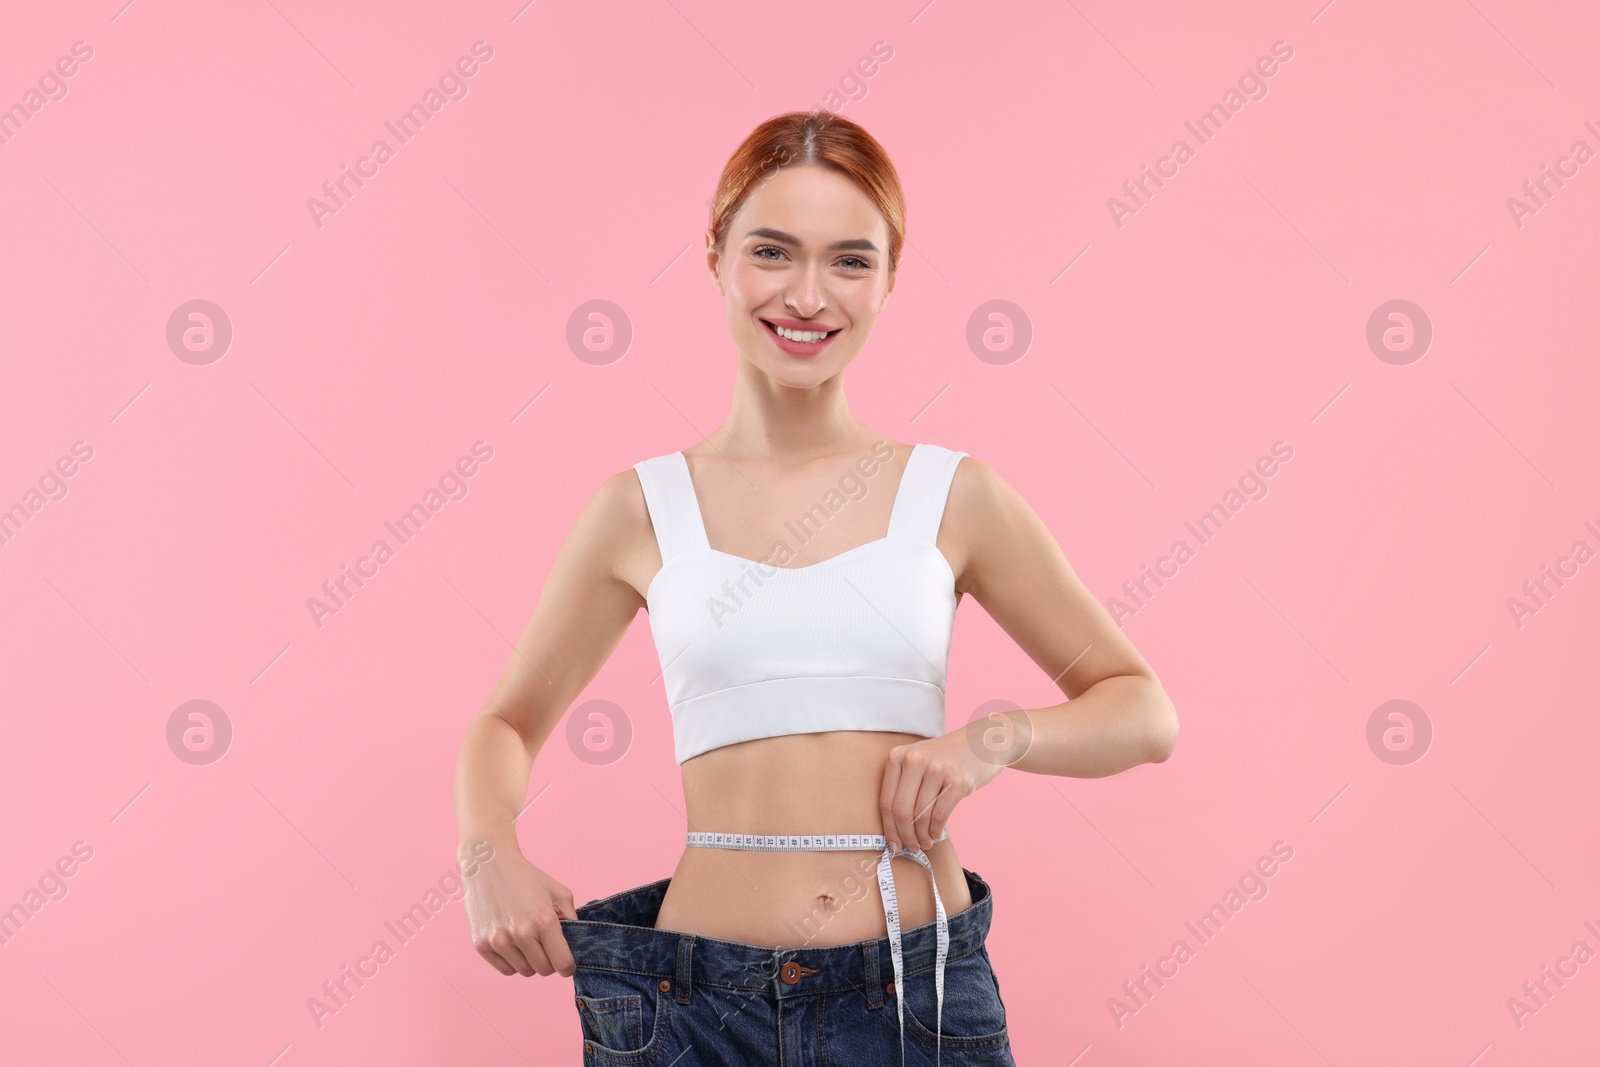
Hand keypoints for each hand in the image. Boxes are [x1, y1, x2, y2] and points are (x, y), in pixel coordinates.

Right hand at [461, 841, 578, 977]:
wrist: (488, 863)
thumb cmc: (526, 877)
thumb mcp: (557, 891)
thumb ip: (572, 918)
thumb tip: (576, 944)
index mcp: (544, 920)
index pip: (562, 963)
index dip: (568, 967)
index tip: (567, 964)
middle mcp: (521, 933)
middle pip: (544, 970)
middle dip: (549, 961)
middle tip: (545, 944)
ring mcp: (498, 941)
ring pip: (525, 971)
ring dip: (530, 961)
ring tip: (527, 939)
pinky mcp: (481, 945)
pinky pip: (506, 969)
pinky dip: (512, 961)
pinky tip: (512, 942)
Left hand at [878, 725, 1014, 853]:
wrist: (982, 741)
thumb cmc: (947, 757)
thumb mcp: (918, 760)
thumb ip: (903, 786)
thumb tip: (894, 828)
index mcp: (898, 756)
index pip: (886, 801)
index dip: (889, 828)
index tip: (892, 844)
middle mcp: (914, 760)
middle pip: (901, 811)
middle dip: (905, 836)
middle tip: (911, 847)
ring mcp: (937, 770)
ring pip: (921, 816)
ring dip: (922, 836)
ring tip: (925, 843)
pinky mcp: (957, 781)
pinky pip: (940, 815)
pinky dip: (936, 831)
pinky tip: (936, 834)